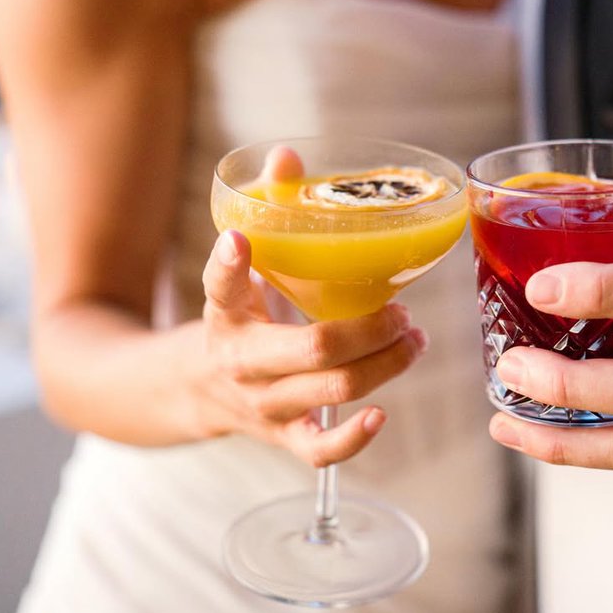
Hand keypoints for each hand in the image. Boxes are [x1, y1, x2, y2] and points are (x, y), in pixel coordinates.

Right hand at [194, 228, 425, 466]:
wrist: (200, 388)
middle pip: (313, 347)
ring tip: (413, 340)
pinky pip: (320, 450)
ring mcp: (265, 403)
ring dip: (384, 365)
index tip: (239, 241)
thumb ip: (268, 215)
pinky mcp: (283, 436)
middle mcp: (243, 361)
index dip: (228, 265)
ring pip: (332, 390)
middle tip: (400, 311)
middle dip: (369, 329)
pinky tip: (382, 413)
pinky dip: (354, 437)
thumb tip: (289, 162)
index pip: (221, 287)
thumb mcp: (243, 270)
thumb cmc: (240, 317)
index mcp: (227, 312)